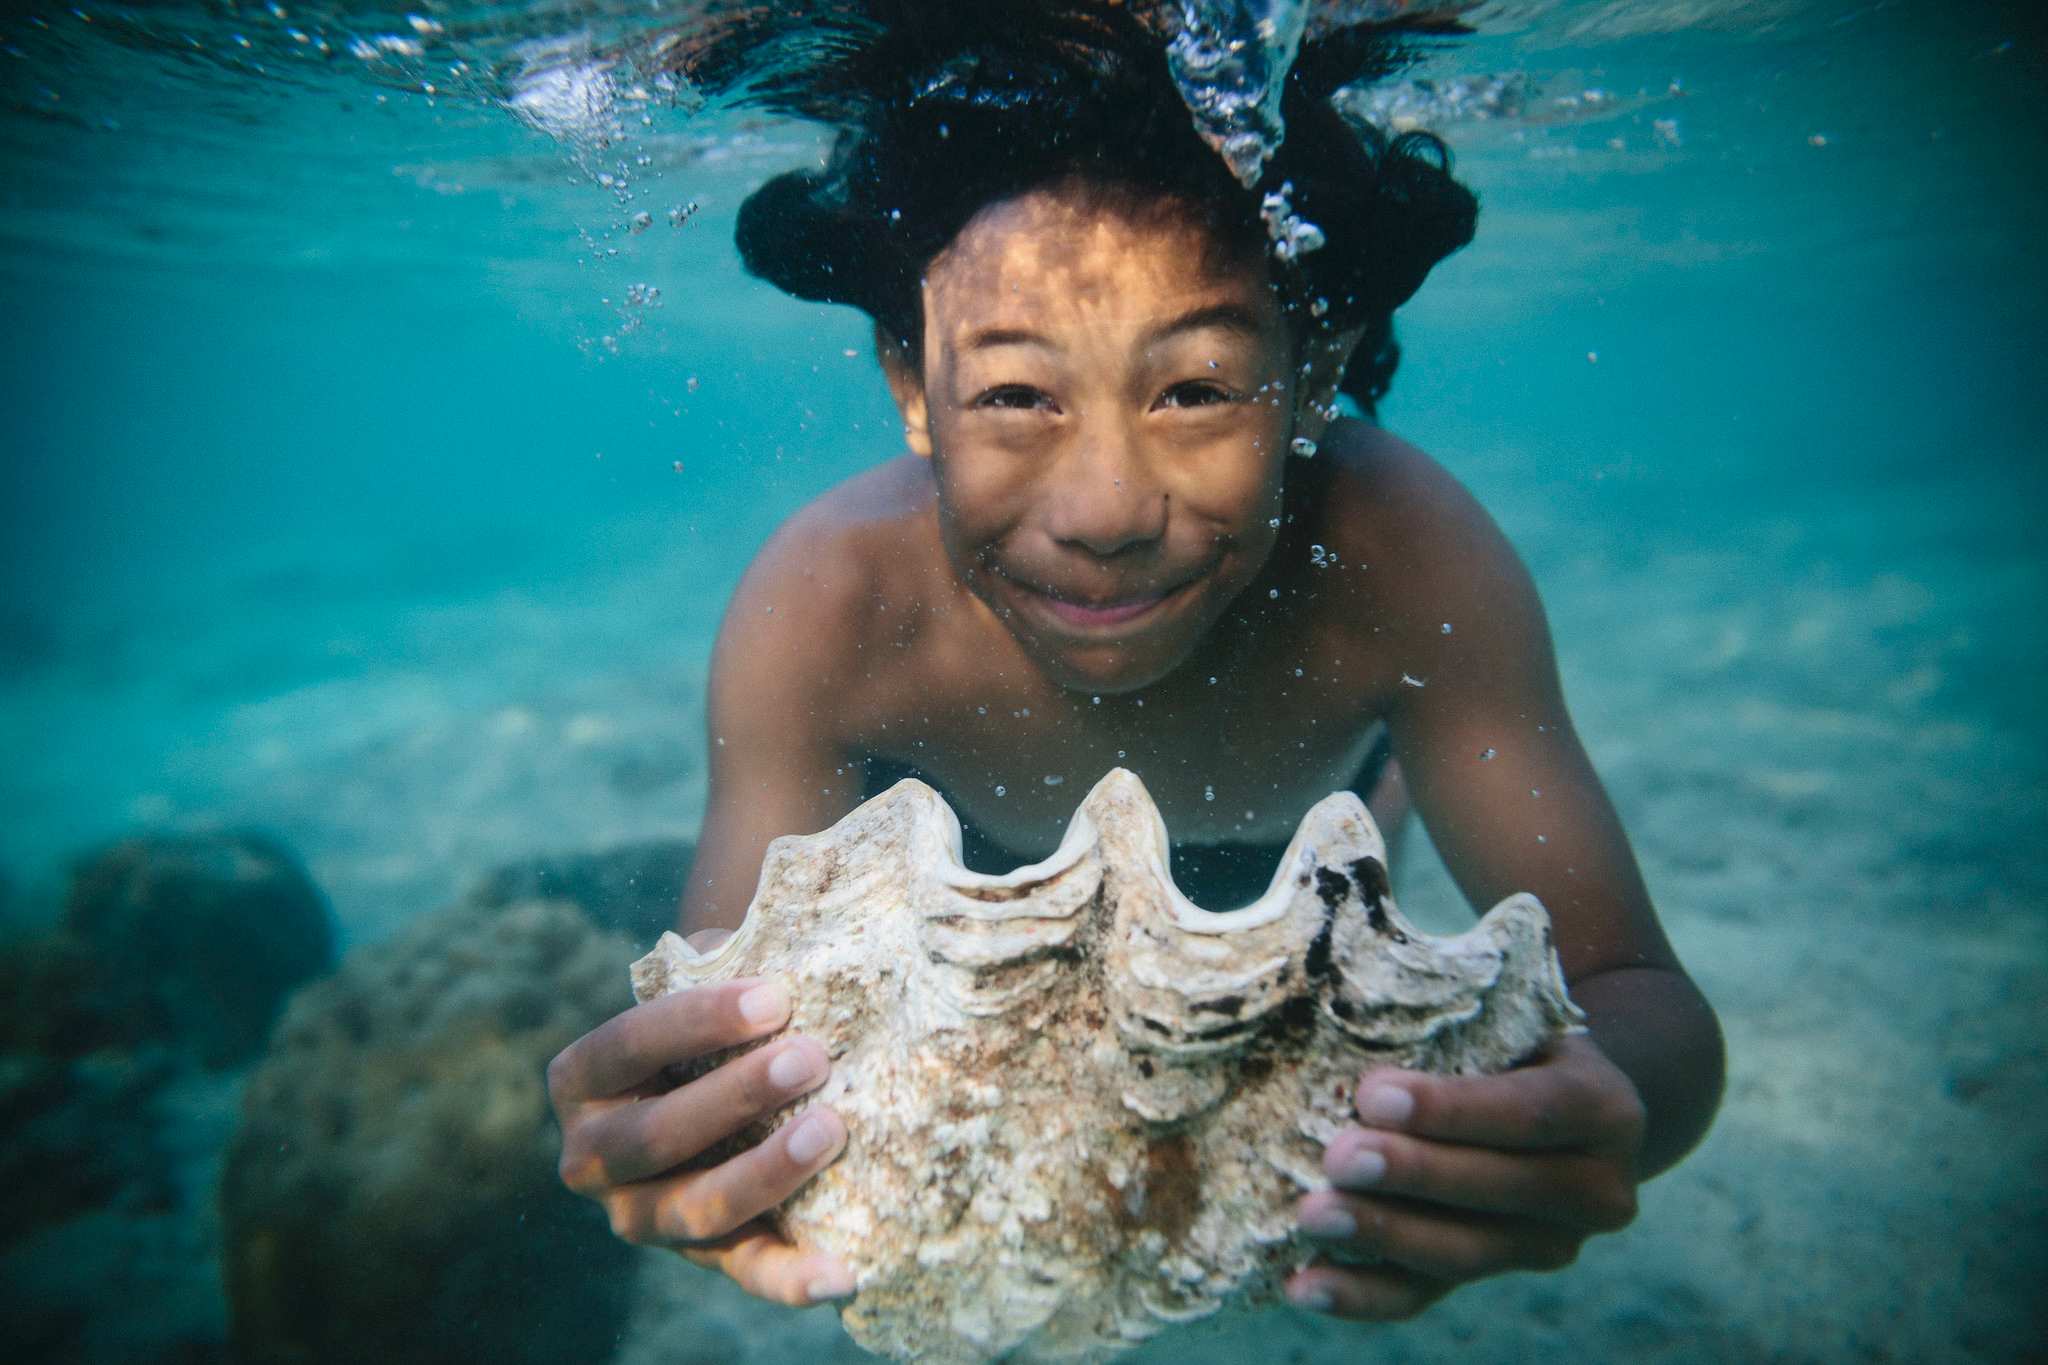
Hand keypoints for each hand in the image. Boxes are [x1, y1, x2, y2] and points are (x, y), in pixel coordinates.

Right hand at [547, 929, 855, 1306]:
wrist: (721, 1087)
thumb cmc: (718, 1023)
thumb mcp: (705, 992)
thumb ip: (727, 964)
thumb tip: (797, 947)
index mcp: (582, 1080)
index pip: (627, 1044)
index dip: (698, 1020)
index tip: (775, 998)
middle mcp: (593, 1158)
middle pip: (656, 1135)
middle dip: (737, 1095)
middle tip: (813, 1058)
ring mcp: (642, 1216)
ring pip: (695, 1208)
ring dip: (765, 1171)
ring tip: (832, 1129)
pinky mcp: (704, 1257)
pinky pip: (747, 1273)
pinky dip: (794, 1279)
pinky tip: (844, 1272)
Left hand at [1288, 1032, 1645, 1319]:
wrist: (1566, 1108)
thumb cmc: (1516, 1043)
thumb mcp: (1516, 1017)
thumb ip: (1462, 1015)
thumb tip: (1362, 974)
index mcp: (1603, 1108)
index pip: (1530, 1112)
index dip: (1452, 1110)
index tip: (1374, 1095)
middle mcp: (1595, 1188)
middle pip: (1500, 1189)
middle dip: (1412, 1177)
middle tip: (1337, 1160)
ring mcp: (1550, 1243)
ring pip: (1467, 1252)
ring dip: (1384, 1236)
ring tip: (1313, 1217)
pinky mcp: (1498, 1274)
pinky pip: (1431, 1294)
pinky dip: (1366, 1293)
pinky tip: (1308, 1284)